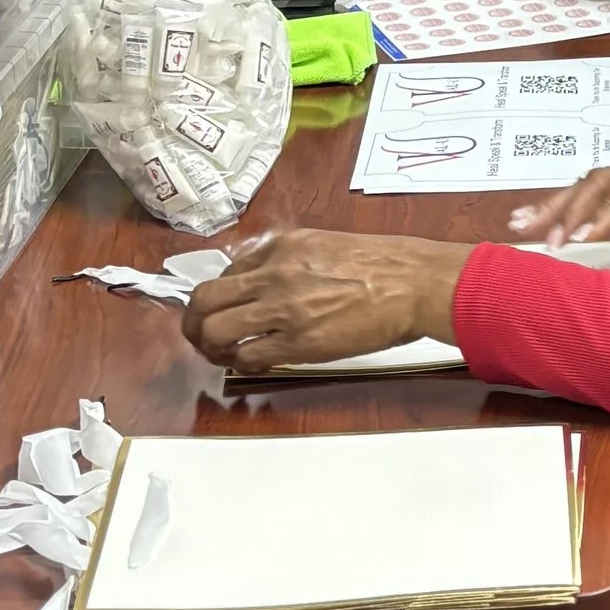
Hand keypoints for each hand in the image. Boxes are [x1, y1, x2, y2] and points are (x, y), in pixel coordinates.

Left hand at [184, 231, 471, 372]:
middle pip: (204, 299)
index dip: (221, 296)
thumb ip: (293, 260)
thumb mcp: (328, 244)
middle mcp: (274, 274)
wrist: (415, 283)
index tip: (226, 310)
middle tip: (201, 335)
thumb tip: (271, 282)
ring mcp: (283, 309)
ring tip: (220, 355)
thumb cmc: (386, 265)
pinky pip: (248, 357)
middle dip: (194, 322)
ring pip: (215, 329)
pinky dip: (241, 364)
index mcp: (282, 247)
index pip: (227, 272)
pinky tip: (252, 365)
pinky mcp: (297, 342)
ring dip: (210, 347)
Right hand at [509, 160, 609, 278]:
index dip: (606, 212)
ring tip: (518, 225)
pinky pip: (584, 191)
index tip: (583, 238)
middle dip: (571, 209)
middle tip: (549, 242)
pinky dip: (556, 205)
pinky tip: (527, 218)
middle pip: (601, 181)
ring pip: (585, 183)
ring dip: (553, 204)